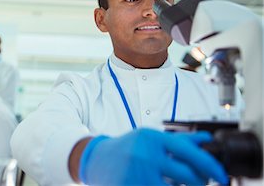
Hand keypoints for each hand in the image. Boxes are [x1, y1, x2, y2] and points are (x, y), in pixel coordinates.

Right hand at [79, 128, 228, 185]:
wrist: (97, 159)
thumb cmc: (126, 147)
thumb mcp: (151, 137)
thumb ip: (180, 140)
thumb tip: (206, 140)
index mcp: (152, 138)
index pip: (189, 151)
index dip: (211, 165)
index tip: (222, 175)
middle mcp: (146, 155)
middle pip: (188, 175)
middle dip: (202, 183)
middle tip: (204, 183)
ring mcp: (138, 174)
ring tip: (182, 183)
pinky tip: (165, 184)